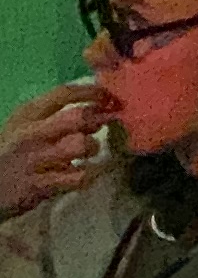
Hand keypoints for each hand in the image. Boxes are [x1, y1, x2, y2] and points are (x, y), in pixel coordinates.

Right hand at [0, 84, 114, 215]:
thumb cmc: (10, 154)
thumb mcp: (22, 127)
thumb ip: (53, 116)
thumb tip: (95, 111)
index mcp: (26, 115)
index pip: (63, 93)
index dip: (91, 92)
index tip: (107, 97)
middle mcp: (31, 134)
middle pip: (77, 117)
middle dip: (97, 120)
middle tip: (103, 126)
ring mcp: (35, 160)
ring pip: (80, 145)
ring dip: (91, 149)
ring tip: (87, 154)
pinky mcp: (40, 185)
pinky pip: (78, 177)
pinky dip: (86, 176)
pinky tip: (81, 175)